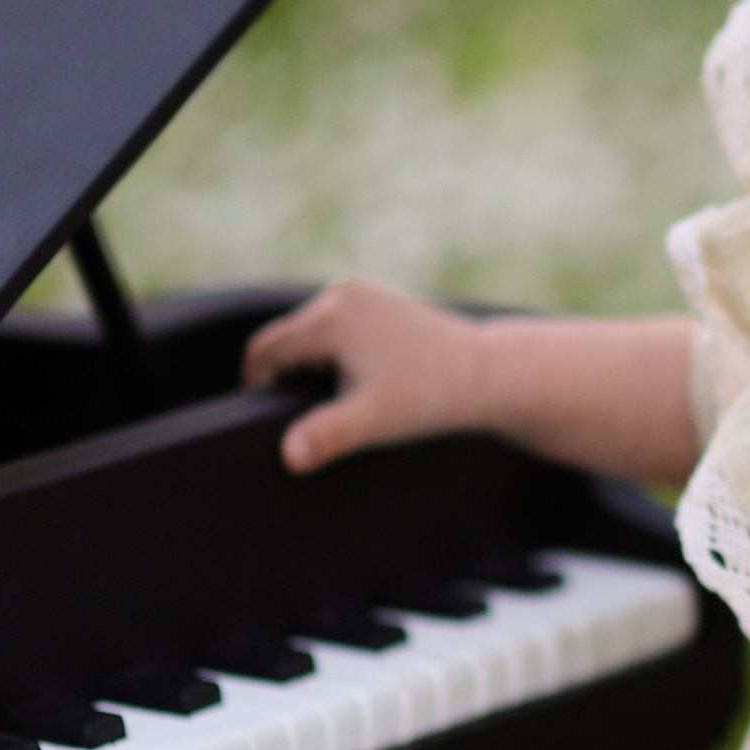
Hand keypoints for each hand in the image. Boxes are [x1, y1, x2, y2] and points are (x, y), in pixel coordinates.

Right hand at [242, 281, 485, 475]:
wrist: (490, 374)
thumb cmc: (432, 397)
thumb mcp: (375, 421)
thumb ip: (327, 436)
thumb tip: (289, 455)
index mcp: (332, 316)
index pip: (265, 350)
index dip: (258, 387)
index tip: (271, 423)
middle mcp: (343, 295)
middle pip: (285, 339)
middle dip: (287, 378)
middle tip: (309, 421)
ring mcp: (362, 294)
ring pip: (310, 335)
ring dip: (311, 368)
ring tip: (340, 404)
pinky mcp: (378, 303)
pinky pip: (335, 330)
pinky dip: (334, 357)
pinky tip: (360, 386)